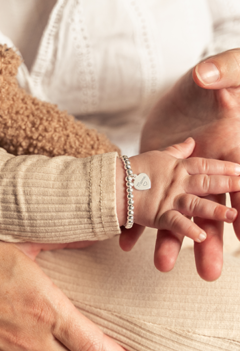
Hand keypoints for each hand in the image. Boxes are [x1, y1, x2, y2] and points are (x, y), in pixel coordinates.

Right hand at [116, 138, 239, 240]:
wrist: (110, 182)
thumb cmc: (133, 169)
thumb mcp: (158, 155)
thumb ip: (177, 151)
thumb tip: (192, 141)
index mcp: (177, 167)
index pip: (205, 164)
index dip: (224, 167)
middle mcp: (176, 182)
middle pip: (207, 183)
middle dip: (228, 185)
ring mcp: (168, 199)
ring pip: (196, 204)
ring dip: (214, 211)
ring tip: (231, 216)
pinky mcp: (158, 215)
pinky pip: (175, 223)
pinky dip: (187, 230)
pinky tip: (201, 237)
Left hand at [140, 48, 239, 280]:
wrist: (177, 99)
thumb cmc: (211, 84)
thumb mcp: (226, 73)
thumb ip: (228, 74)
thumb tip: (217, 83)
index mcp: (229, 152)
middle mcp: (205, 175)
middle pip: (212, 212)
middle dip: (211, 241)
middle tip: (210, 272)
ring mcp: (179, 181)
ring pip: (178, 215)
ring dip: (173, 241)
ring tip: (164, 265)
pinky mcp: (157, 181)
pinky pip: (147, 205)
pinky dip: (137, 223)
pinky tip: (127, 242)